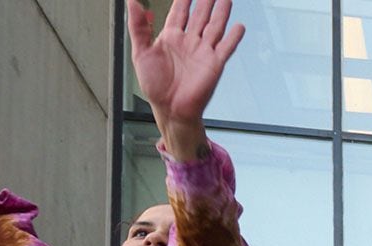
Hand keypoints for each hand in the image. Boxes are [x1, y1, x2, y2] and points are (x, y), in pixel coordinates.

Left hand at [126, 0, 245, 157]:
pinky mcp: (214, 64)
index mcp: (171, 37)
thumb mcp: (140, 52)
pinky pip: (225, 48)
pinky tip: (238, 27)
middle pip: (200, 15)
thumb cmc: (155, 85)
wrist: (170, 109)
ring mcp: (203, 52)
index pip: (179, 11)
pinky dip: (233, 38)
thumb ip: (138, 27)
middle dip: (206, 1)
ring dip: (221, 13)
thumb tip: (133, 2)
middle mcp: (189, 41)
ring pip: (214, 27)